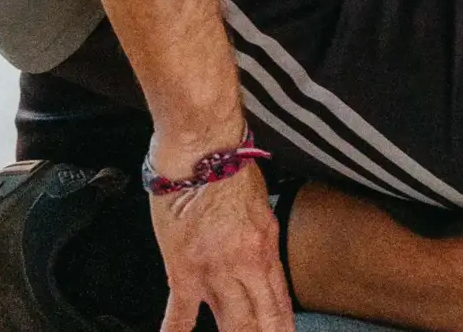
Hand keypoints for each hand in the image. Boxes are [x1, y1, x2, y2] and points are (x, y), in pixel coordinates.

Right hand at [152, 161, 293, 331]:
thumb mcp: (260, 204)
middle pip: (260, 321)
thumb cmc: (228, 165)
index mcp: (266, 248)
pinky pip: (180, 315)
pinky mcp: (184, 272)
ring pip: (231, 324)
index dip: (282, 330)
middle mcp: (246, 266)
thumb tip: (259, 256)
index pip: (279, 304)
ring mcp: (215, 273)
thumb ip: (259, 237)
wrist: (201, 149)